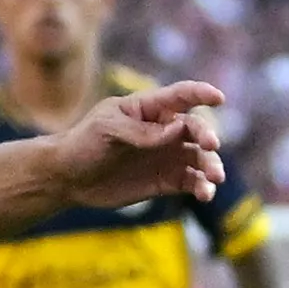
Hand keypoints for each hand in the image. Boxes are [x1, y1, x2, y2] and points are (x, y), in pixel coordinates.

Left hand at [50, 82, 226, 209]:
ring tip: (213, 178)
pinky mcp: (167, 181)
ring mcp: (168, 155)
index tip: (219, 98)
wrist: (69, 177)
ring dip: (211, 166)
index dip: (201, 93)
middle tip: (211, 146)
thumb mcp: (106, 129)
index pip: (181, 95)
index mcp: (149, 108)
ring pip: (200, 157)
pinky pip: (192, 182)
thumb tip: (175, 130)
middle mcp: (164, 130)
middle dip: (207, 135)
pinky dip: (202, 187)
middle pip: (196, 128)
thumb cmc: (84, 143)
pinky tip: (205, 194)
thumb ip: (140, 130)